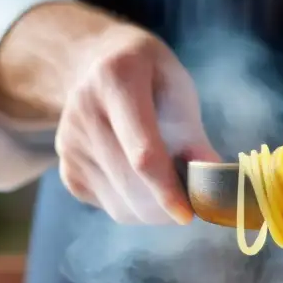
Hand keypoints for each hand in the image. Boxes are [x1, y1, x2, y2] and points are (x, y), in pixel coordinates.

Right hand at [56, 23, 220, 224]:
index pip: (142, 154)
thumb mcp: (178, 89)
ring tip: (171, 188)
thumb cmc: (151, 80)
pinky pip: (110, 208)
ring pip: (121, 206)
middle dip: (168, 207)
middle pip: (132, 185)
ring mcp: (69, 145)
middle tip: (194, 202)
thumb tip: (214, 183)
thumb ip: (194, 136)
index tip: (189, 215)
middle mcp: (84, 112)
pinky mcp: (67, 172)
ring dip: (155, 212)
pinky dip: (136, 208)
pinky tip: (143, 183)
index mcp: (116, 81)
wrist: (97, 67)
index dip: (167, 190)